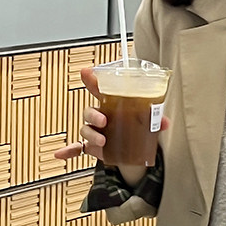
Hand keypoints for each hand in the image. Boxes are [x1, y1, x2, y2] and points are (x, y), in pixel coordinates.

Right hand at [53, 66, 170, 170]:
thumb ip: (155, 120)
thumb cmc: (136, 129)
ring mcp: (95, 132)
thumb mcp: (147, 123)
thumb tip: (165, 122)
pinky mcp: (92, 148)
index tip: (86, 71)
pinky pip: (77, 148)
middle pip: (89, 111)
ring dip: (91, 134)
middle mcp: (100, 117)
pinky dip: (68, 151)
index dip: (92, 80)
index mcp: (112, 105)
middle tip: (104, 120)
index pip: (100, 89)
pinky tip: (60, 154)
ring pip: (85, 129)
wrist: (132, 152)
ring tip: (102, 141)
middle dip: (94, 115)